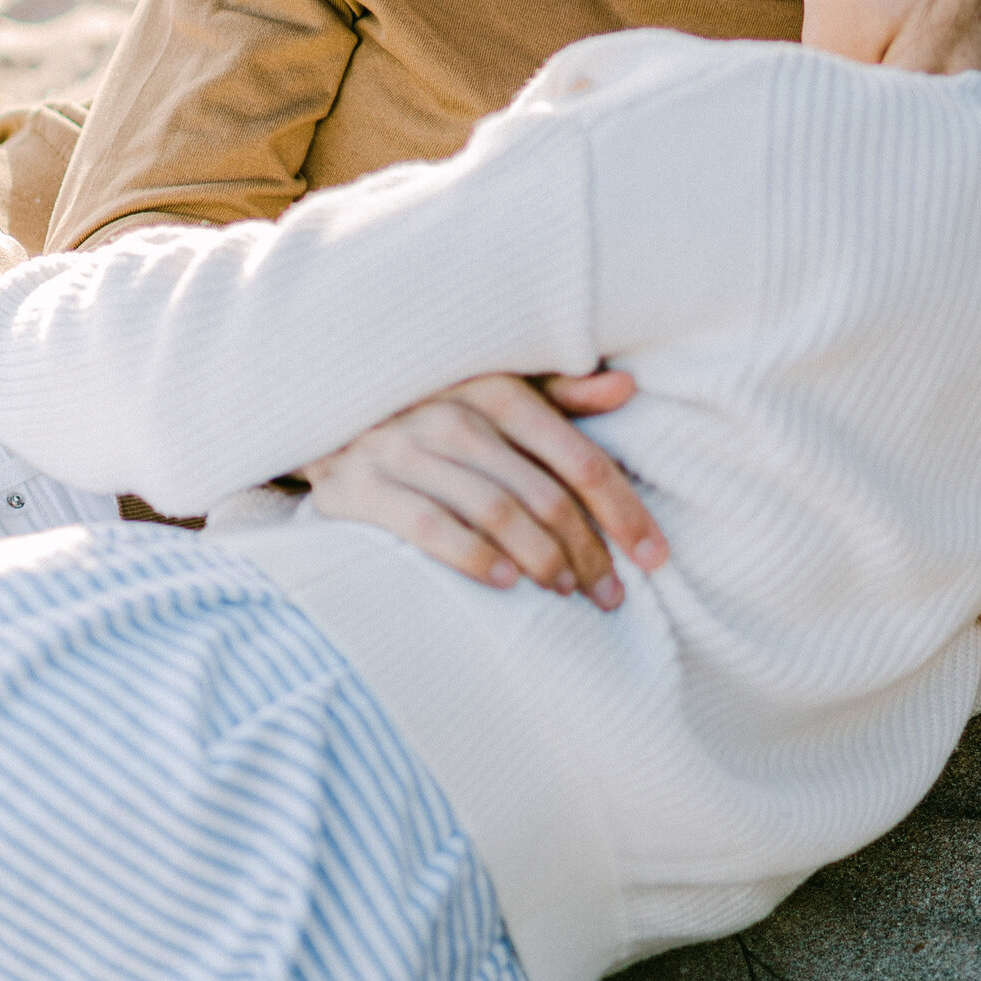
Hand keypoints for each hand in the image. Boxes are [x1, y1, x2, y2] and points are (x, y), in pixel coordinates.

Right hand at [304, 370, 668, 608]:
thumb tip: (626, 385)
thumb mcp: (495, 393)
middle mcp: (455, 414)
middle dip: (588, 551)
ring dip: (542, 560)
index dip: (624, 512)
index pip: (579, 460)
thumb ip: (561, 396)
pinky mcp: (363, 486)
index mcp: (498, 391)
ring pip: (495, 512)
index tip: (656, 556)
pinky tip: (507, 583)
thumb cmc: (432, 408)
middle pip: (544, 495)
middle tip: (613, 594)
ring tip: (568, 593)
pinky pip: (430, 526)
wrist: (323, 415)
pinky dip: (474, 557)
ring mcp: (405, 448)